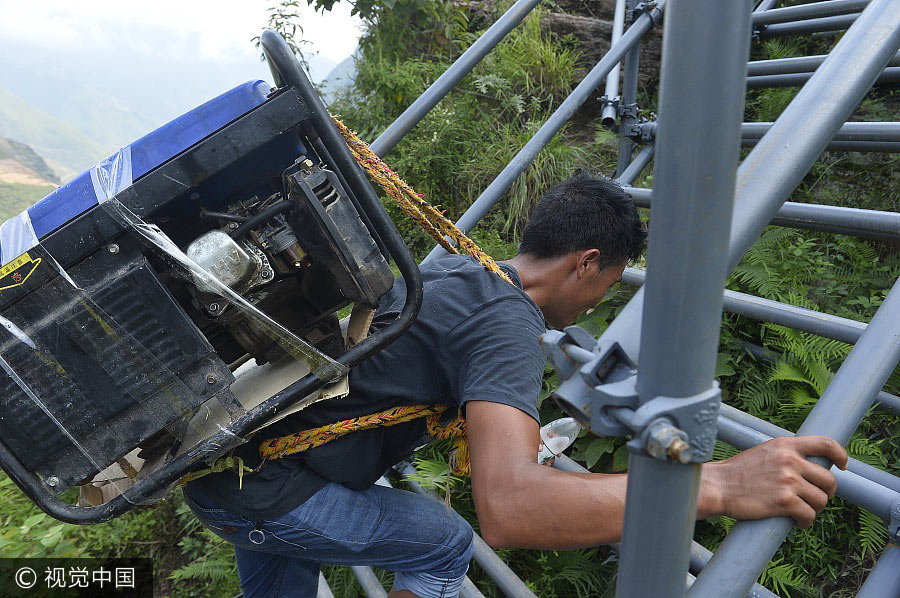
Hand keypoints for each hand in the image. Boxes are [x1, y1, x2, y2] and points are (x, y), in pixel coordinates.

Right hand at [702, 436, 847, 527]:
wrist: (717, 486)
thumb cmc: (737, 473)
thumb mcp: (764, 453)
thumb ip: (786, 456)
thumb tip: (809, 468)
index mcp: (785, 446)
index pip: (825, 444)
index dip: (840, 455)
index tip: (843, 465)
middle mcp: (790, 460)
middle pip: (828, 480)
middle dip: (825, 493)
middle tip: (813, 499)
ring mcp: (788, 480)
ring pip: (821, 500)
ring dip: (813, 509)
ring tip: (799, 512)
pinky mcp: (785, 501)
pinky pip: (809, 515)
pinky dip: (804, 522)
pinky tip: (795, 522)